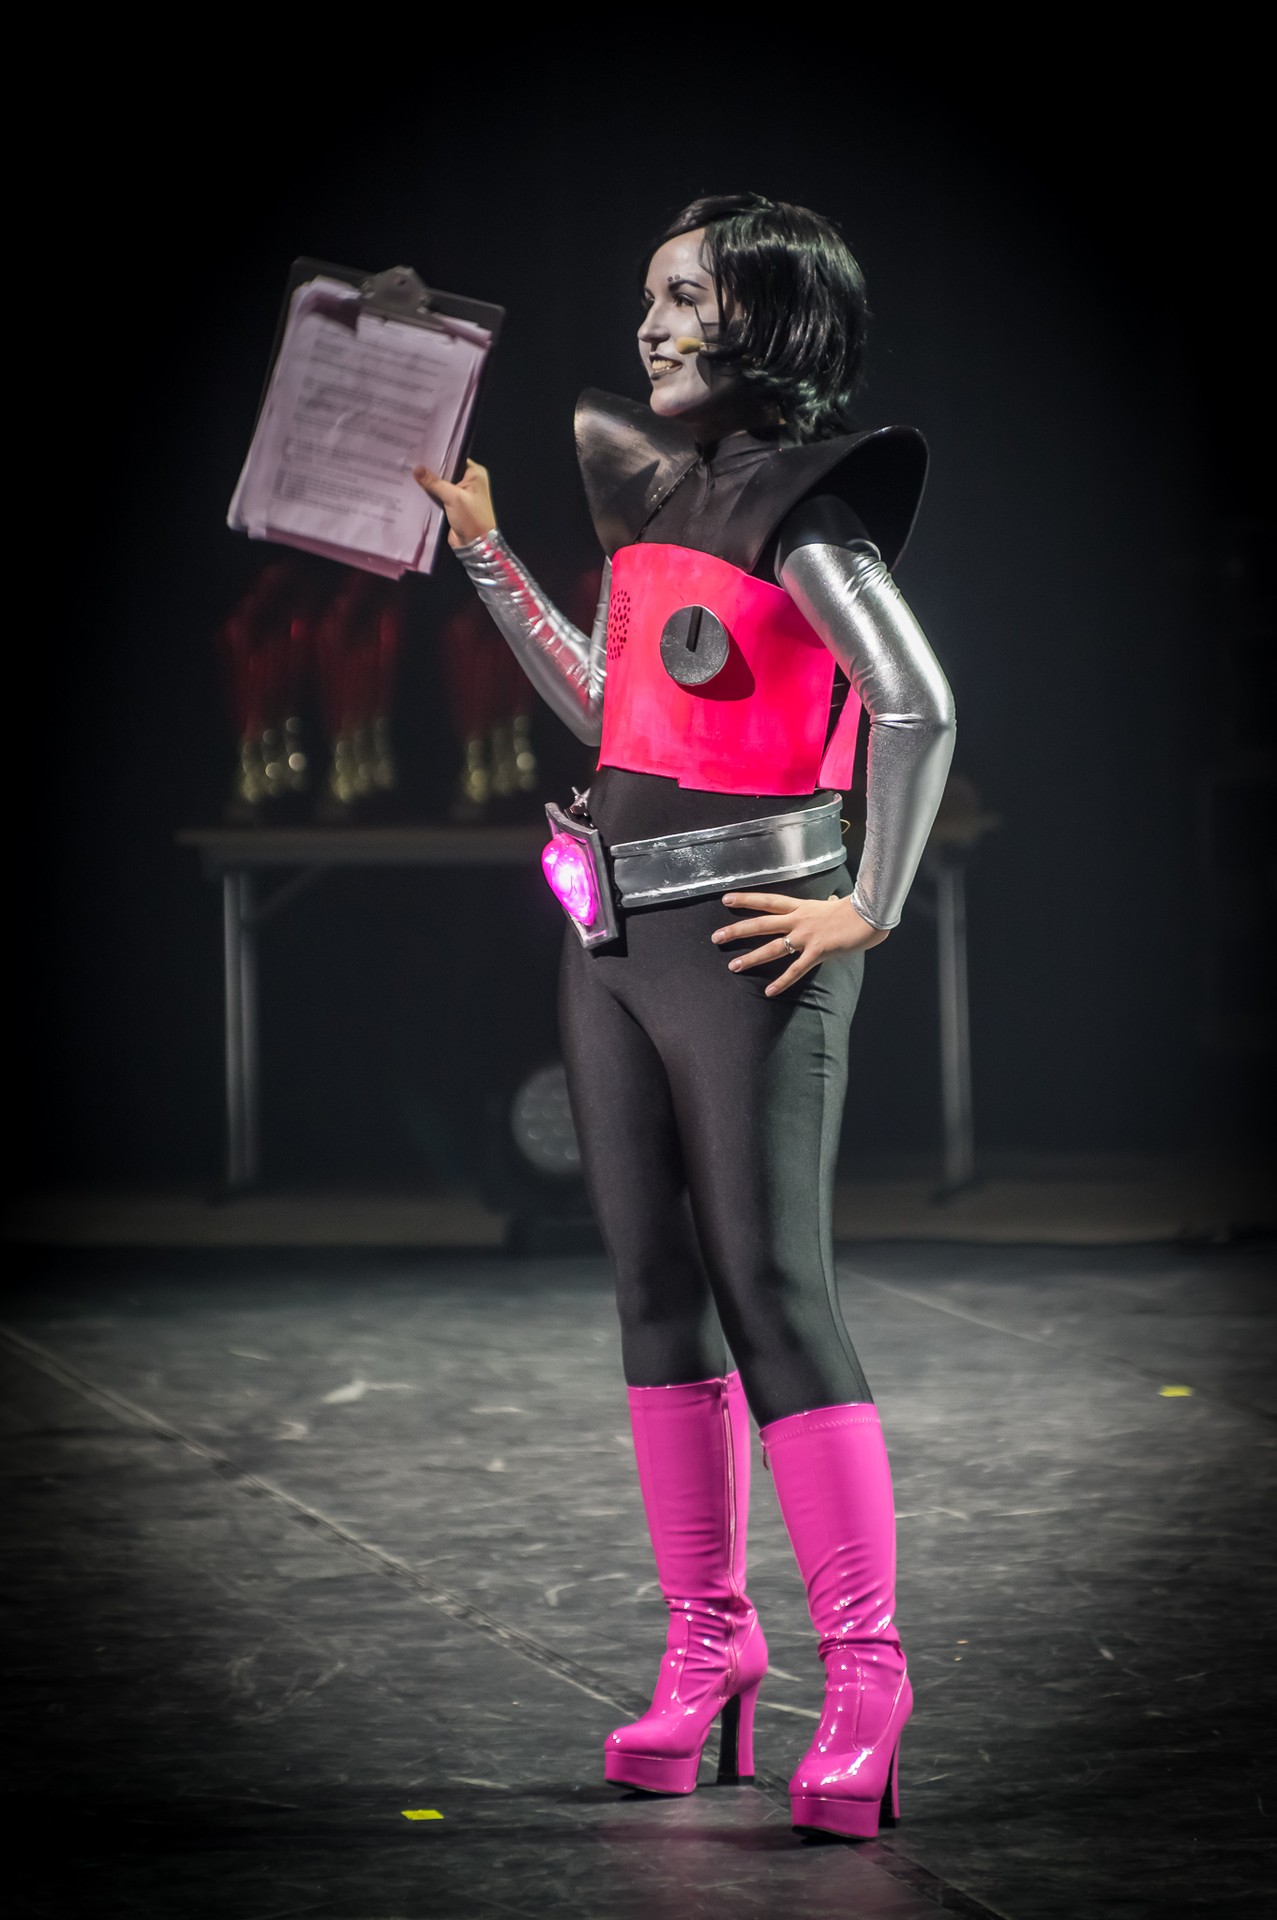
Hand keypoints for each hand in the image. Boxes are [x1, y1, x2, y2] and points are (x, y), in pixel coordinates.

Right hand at [413, 457, 495, 548]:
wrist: (475, 545)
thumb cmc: (471, 518)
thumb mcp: (453, 496)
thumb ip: (434, 482)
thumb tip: (417, 469)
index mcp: (475, 474)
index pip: (454, 458)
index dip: (439, 455)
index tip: (420, 450)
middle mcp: (468, 481)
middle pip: (446, 471)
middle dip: (430, 469)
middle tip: (410, 460)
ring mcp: (460, 494)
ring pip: (440, 484)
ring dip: (428, 482)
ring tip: (408, 472)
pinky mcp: (452, 505)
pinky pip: (438, 496)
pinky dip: (429, 494)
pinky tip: (413, 488)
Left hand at [712, 890, 889, 996]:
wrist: (870, 914)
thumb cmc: (854, 910)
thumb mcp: (834, 904)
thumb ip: (825, 905)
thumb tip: (829, 901)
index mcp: (801, 907)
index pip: (768, 900)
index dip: (746, 899)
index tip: (726, 898)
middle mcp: (799, 920)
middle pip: (761, 924)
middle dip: (737, 930)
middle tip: (716, 937)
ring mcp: (806, 936)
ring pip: (773, 947)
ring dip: (752, 957)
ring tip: (733, 966)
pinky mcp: (817, 952)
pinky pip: (796, 969)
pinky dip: (782, 981)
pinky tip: (769, 991)